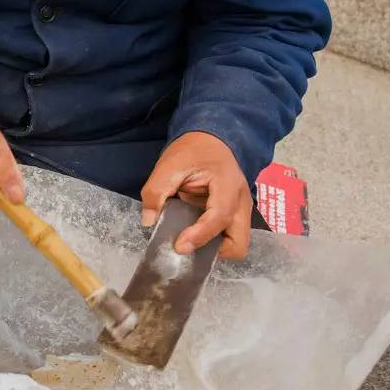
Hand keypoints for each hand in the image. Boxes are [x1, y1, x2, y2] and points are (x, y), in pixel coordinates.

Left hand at [141, 132, 252, 259]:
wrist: (211, 139)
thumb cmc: (193, 150)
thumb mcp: (169, 164)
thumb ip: (156, 191)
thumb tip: (148, 221)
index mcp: (228, 184)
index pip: (220, 216)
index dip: (200, 235)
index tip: (179, 246)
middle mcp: (241, 201)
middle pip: (238, 243)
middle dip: (214, 251)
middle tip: (188, 245)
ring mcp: (241, 210)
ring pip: (236, 243)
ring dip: (213, 247)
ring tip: (189, 239)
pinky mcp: (234, 216)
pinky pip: (228, 237)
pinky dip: (212, 241)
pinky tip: (193, 234)